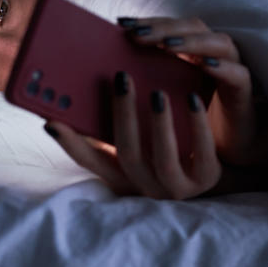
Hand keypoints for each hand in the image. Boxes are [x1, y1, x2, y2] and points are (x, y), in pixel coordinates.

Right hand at [44, 71, 221, 199]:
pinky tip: (193, 98)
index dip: (71, 143)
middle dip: (123, 116)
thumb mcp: (139, 147)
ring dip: (159, 123)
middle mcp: (148, 187)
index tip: (51, 120)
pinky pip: (203, 153)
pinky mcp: (208, 179)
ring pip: (164, 158)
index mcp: (125, 177)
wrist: (216, 177)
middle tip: (122, 78)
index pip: (91, 162)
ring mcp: (179, 188)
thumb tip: (81, 95)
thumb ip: (112, 129)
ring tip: (157, 92)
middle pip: (129, 153)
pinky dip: (197, 124)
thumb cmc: (171, 153)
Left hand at [118, 16, 267, 166]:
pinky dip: (222, 67)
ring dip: (192, 41)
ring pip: (217, 43)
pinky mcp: (244, 90)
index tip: (121, 25)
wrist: (227, 150)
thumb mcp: (160, 103)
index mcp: (189, 51)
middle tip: (137, 33)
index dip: (147, 22)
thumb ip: (139, 86)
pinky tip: (205, 65)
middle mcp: (211, 52)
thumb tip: (106, 81)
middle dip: (163, 28)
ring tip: (167, 44)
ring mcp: (231, 68)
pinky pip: (237, 73)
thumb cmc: (189, 125)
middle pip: (191, 27)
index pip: (168, 26)